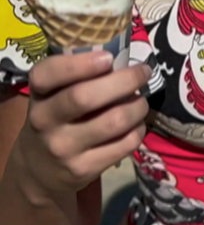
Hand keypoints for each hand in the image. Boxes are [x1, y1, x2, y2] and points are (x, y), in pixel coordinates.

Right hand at [10, 50, 149, 205]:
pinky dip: (138, 130)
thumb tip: (125, 54)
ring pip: (113, 121)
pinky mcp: (82, 170)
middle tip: (143, 72)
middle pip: (85, 97)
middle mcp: (44, 121)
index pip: (47, 74)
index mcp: (39, 93)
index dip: (79, 64)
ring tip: (141, 101)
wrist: (38, 170)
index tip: (108, 58)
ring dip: (138, 106)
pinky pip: (124, 144)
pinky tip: (135, 125)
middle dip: (124, 80)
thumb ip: (80, 72)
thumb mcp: (56, 92)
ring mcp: (62, 148)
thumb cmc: (59, 115)